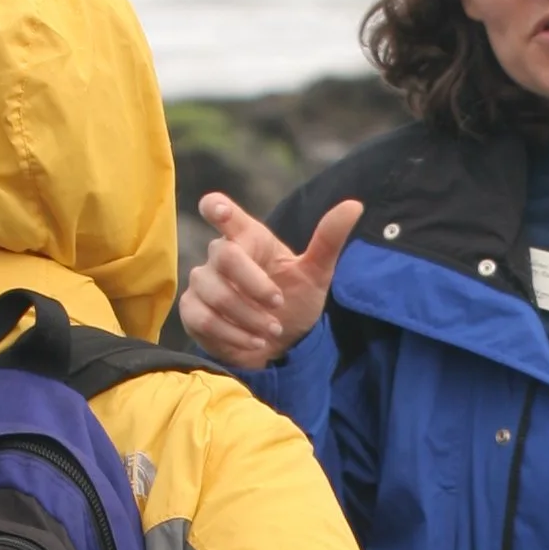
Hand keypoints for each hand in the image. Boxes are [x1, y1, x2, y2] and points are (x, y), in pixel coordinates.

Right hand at [178, 193, 361, 367]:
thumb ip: (329, 240)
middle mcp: (221, 255)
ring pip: (216, 292)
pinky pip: (204, 319)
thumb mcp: (316, 274)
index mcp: (249, 238)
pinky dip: (234, 335)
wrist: (281, 344)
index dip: (217, 208)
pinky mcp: (193, 311)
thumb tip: (355, 205)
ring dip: (249, 316)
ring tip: (273, 330)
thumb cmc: (294, 301)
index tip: (219, 211)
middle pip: (224, 256)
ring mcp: (203, 282)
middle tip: (278, 304)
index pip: (222, 212)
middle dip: (255, 284)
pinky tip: (255, 342)